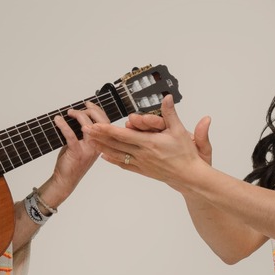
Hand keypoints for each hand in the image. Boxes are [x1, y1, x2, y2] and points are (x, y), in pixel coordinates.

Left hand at [39, 101, 108, 207]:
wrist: (65, 180)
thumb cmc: (72, 162)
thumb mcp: (82, 145)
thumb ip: (83, 133)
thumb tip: (78, 115)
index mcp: (102, 144)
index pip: (105, 122)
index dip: (98, 110)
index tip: (88, 104)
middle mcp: (98, 146)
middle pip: (100, 121)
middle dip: (89, 110)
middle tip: (78, 108)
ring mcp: (88, 149)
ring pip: (87, 125)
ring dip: (78, 115)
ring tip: (69, 113)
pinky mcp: (77, 152)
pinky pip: (71, 134)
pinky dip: (63, 125)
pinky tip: (58, 120)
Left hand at [85, 95, 211, 187]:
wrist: (189, 176)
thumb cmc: (186, 154)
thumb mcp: (180, 131)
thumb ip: (171, 113)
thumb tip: (167, 98)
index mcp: (149, 143)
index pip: (123, 135)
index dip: (107, 130)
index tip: (95, 125)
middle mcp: (142, 154)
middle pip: (115, 144)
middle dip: (99, 137)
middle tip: (85, 130)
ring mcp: (141, 163)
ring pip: (117, 155)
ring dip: (102, 147)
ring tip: (89, 141)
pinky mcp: (142, 170)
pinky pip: (123, 164)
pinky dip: (112, 159)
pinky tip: (104, 156)